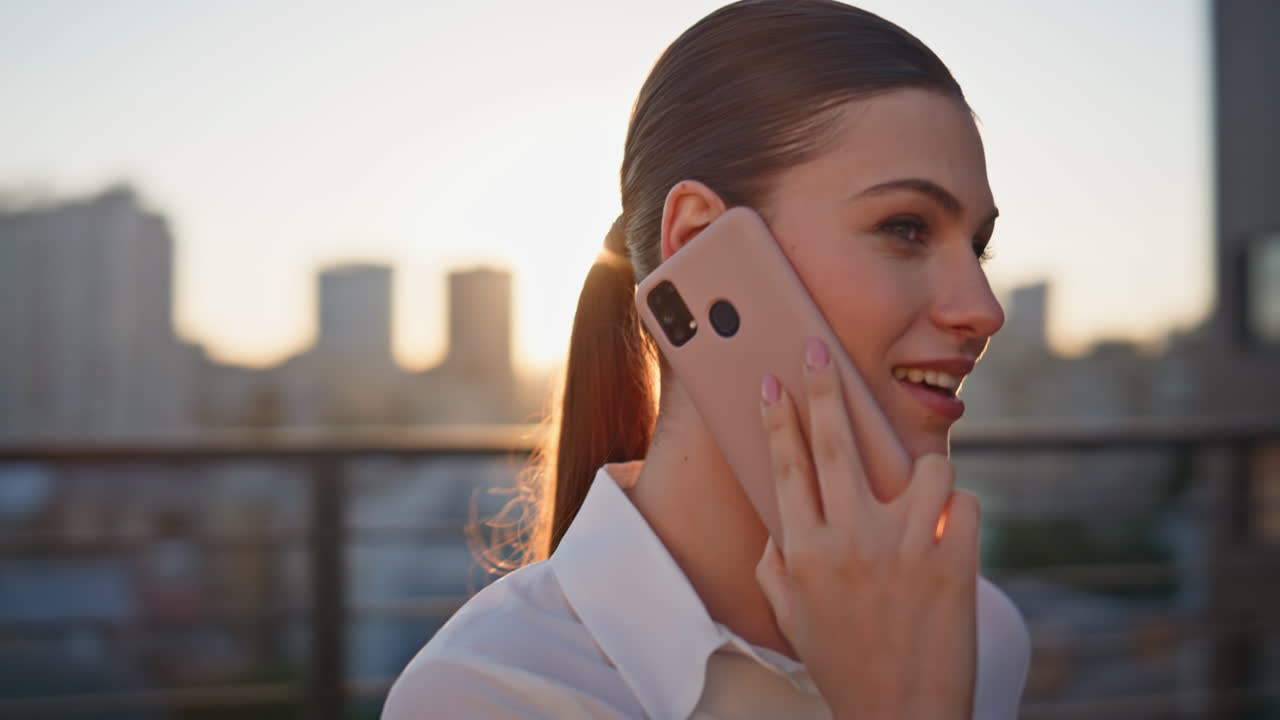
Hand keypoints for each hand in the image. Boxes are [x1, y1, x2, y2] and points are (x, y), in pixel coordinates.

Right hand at [755, 338, 978, 719]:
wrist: (901, 718)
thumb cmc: (844, 665)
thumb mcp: (791, 615)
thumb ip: (776, 563)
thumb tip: (781, 522)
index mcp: (805, 550)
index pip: (787, 466)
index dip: (780, 417)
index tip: (775, 381)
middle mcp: (851, 541)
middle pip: (836, 443)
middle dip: (826, 388)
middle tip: (822, 352)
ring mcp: (906, 549)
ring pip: (925, 467)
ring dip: (926, 476)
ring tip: (923, 502)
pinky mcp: (955, 564)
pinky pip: (967, 504)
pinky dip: (963, 515)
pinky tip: (952, 538)